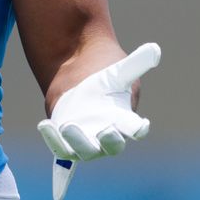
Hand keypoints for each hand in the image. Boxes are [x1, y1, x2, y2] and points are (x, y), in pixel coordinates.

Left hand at [37, 42, 159, 199]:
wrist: (77, 78)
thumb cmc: (106, 77)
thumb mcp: (120, 69)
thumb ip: (136, 63)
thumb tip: (154, 48)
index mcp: (125, 120)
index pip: (136, 129)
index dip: (138, 129)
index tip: (141, 126)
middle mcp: (107, 137)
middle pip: (112, 147)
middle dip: (110, 141)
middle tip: (106, 131)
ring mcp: (86, 141)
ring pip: (83, 151)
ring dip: (77, 142)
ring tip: (68, 126)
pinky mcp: (65, 140)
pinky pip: (59, 147)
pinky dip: (52, 139)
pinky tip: (45, 125)